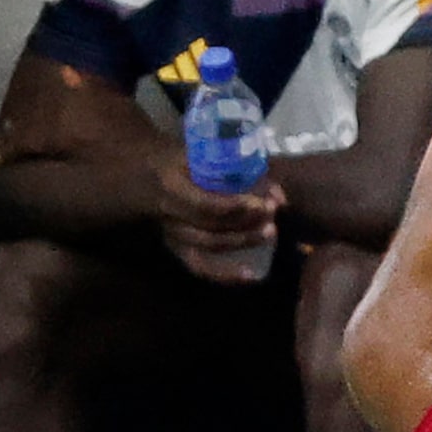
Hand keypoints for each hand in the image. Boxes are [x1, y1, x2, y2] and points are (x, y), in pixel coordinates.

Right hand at [148, 149, 281, 283]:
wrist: (151, 175)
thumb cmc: (187, 162)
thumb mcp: (207, 156)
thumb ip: (243, 171)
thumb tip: (280, 196)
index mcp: (172, 187)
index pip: (206, 205)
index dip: (237, 208)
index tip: (264, 203)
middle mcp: (168, 214)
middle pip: (210, 227)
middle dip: (246, 223)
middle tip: (272, 213)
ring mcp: (172, 233)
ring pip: (208, 246)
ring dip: (242, 241)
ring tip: (270, 232)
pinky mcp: (178, 247)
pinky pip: (200, 267)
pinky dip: (226, 274)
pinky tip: (252, 275)